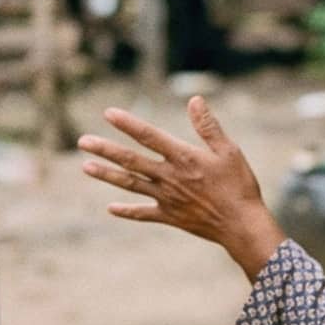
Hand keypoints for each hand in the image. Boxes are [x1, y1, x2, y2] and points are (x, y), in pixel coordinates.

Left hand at [80, 97, 286, 277]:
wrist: (242, 225)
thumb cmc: (239, 185)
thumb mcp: (229, 151)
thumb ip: (208, 126)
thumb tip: (194, 99)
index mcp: (183, 157)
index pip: (149, 136)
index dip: (128, 124)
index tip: (108, 113)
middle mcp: (169, 177)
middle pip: (131, 160)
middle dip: (105, 150)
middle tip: (83, 142)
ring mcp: (167, 198)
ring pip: (130, 184)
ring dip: (107, 175)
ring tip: (86, 167)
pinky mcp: (169, 216)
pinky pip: (143, 213)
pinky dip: (126, 211)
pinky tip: (110, 208)